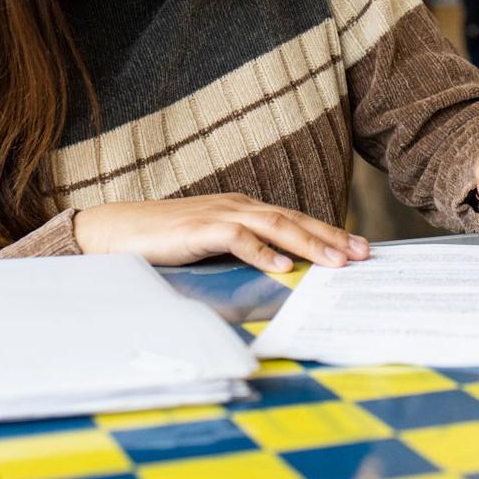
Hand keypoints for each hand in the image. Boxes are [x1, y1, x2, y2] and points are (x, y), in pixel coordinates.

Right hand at [73, 194, 368, 271]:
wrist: (116, 231)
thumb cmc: (163, 241)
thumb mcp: (212, 245)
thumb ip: (243, 252)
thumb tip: (280, 272)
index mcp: (243, 209)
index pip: (294, 219)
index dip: (328, 232)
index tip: (358, 247)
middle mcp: (237, 206)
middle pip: (294, 220)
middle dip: (331, 237)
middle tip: (362, 253)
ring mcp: (219, 214)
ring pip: (275, 226)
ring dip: (308, 243)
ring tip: (335, 261)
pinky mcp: (200, 229)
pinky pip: (238, 239)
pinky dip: (262, 251)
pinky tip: (282, 266)